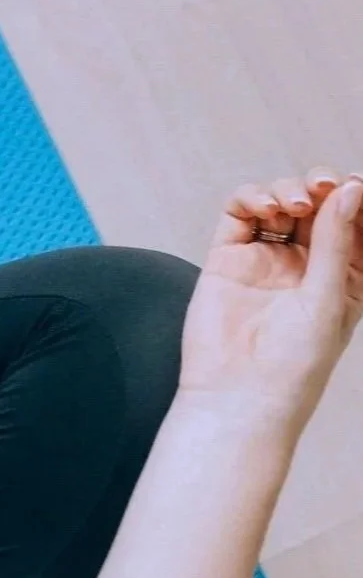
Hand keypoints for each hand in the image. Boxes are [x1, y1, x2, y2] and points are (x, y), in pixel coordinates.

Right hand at [178, 170, 362, 443]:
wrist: (237, 393)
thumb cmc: (294, 363)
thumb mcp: (329, 299)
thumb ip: (335, 240)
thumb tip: (348, 190)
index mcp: (345, 277)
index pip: (356, 225)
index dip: (359, 200)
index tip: (360, 184)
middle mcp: (307, 264)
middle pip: (319, 206)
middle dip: (324, 187)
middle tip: (326, 185)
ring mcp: (266, 257)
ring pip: (280, 201)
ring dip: (289, 190)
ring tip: (293, 204)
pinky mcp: (228, 255)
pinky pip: (240, 212)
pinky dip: (253, 198)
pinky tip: (267, 209)